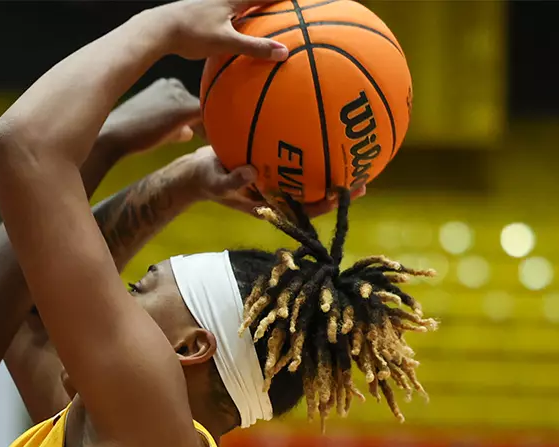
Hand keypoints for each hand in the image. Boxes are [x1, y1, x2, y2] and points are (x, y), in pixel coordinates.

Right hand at [97, 78, 205, 156]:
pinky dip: (210, 133)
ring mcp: (179, 94)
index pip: (189, 103)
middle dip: (203, 124)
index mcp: (165, 85)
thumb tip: (189, 132)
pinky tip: (210, 145)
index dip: (195, 122)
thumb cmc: (128, 134)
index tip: (198, 135)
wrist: (112, 136)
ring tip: (208, 143)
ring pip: (205, 113)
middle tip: (206, 140)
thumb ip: (172, 127)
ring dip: (207, 129)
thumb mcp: (152, 125)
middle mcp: (173, 84)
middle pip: (199, 107)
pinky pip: (208, 119)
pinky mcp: (184, 107)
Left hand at [144, 0, 288, 62]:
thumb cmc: (191, 34)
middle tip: (287, 6)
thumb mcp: (225, 42)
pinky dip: (239, 17)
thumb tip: (283, 53)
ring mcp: (213, 3)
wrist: (157, 28)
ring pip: (240, 4)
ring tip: (266, 13)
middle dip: (269, 2)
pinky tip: (237, 26)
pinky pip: (228, 12)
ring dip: (254, 7)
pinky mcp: (202, 11)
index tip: (302, 2)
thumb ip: (254, 47)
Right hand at [162, 146, 360, 219]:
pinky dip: (312, 145)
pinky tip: (325, 124)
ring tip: (358, 156)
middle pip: (316, 195)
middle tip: (364, 179)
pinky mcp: (274, 164)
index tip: (343, 195)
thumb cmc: (203, 179)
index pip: (303, 209)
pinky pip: (297, 156)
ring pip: (311, 177)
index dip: (324, 205)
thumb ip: (231, 180)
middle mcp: (280, 193)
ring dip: (333, 170)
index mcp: (270, 204)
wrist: (194, 172)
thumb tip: (250, 173)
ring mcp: (278, 179)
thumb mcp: (213, 180)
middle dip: (340, 191)